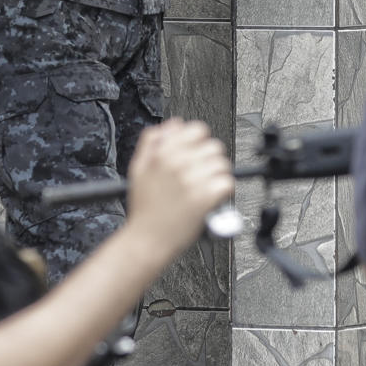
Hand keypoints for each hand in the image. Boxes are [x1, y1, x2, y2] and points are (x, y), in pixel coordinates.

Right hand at [124, 118, 234, 254]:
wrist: (146, 240)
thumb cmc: (144, 208)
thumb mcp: (138, 168)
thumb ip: (153, 141)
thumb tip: (174, 124)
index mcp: (163, 152)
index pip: (197, 130)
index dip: (200, 141)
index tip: (198, 153)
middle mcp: (178, 163)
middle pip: (214, 147)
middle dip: (211, 160)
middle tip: (203, 174)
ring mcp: (193, 180)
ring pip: (223, 164)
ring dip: (218, 176)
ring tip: (207, 187)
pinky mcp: (205, 198)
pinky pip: (227, 183)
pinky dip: (224, 191)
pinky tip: (213, 197)